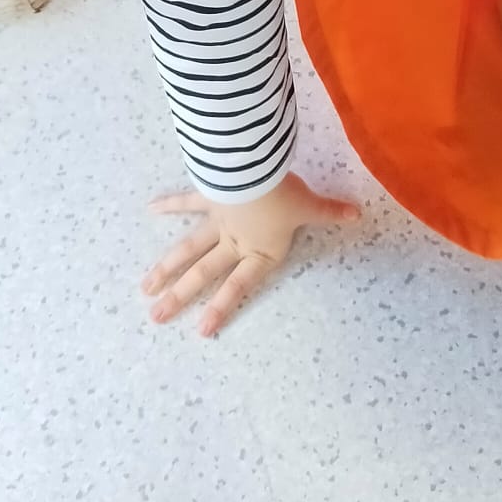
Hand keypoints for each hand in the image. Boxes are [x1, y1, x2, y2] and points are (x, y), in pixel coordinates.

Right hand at [142, 173, 360, 336]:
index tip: (201, 331)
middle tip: (156, 317)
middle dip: (179, 297)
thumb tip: (356, 215)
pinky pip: (187, 202)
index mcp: (259, 251)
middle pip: (202, 274)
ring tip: (145, 287)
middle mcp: (233, 242)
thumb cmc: (281, 195)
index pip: (238, 286)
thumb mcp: (309, 205)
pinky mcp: (208, 197)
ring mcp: (217, 221)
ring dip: (165, 267)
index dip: (221, 308)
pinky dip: (169, 205)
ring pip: (186, 249)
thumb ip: (330, 213)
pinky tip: (150, 209)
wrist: (254, 171)